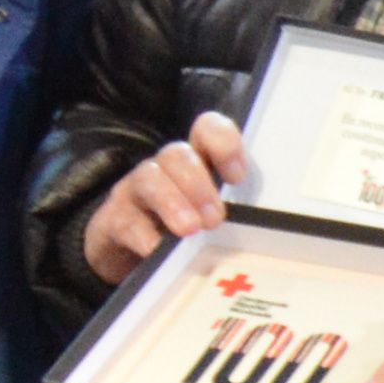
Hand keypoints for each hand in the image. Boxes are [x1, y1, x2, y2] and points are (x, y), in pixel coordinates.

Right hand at [82, 110, 249, 284]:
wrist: (129, 253)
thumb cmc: (182, 230)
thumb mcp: (210, 217)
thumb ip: (235, 212)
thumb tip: (268, 230)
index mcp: (195, 161)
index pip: (207, 129)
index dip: (223, 143)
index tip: (237, 177)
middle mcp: (164, 168)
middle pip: (176, 154)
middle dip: (199, 184)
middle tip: (215, 219)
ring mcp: (136, 190)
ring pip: (149, 179)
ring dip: (172, 203)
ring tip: (190, 229)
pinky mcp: (115, 219)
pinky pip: (126, 221)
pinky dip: (144, 236)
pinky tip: (157, 250)